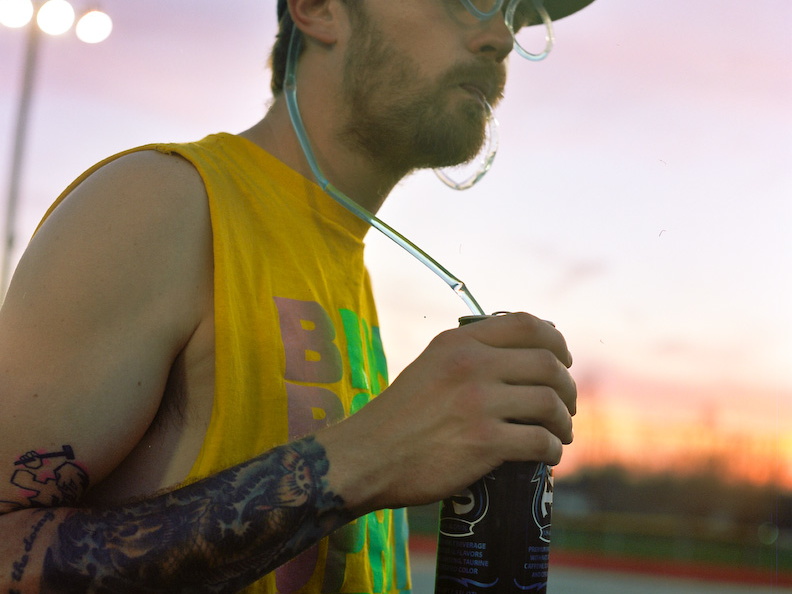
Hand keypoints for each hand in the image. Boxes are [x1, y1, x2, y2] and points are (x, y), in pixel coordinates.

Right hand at [317, 312, 575, 514]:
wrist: (366, 457)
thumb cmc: (398, 417)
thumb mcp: (429, 366)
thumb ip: (468, 357)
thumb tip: (518, 358)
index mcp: (458, 343)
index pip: (527, 325)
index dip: (556, 342)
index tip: (563, 360)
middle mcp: (471, 365)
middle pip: (548, 365)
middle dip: (567, 388)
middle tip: (565, 407)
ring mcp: (478, 403)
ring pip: (550, 404)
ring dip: (564, 422)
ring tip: (560, 434)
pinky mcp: (483, 442)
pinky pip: (540, 441)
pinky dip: (551, 450)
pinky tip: (547, 456)